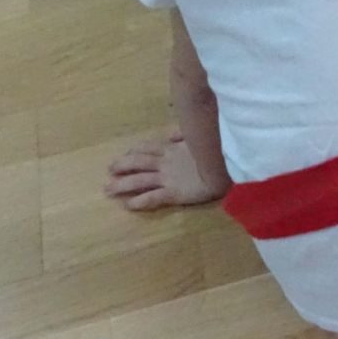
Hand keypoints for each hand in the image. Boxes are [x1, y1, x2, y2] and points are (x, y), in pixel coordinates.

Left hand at [105, 129, 226, 209]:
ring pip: (140, 180)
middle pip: (138, 162)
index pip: (148, 148)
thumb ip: (185, 135)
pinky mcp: (174, 193)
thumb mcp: (200, 137)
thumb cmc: (217, 151)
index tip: (125, 154)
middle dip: (122, 166)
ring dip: (123, 184)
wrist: (228, 168)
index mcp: (172, 148)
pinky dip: (140, 201)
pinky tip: (129, 205)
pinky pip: (154, 197)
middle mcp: (166, 162)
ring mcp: (168, 178)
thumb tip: (173, 133)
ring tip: (108, 189)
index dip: (134, 151)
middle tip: (109, 170)